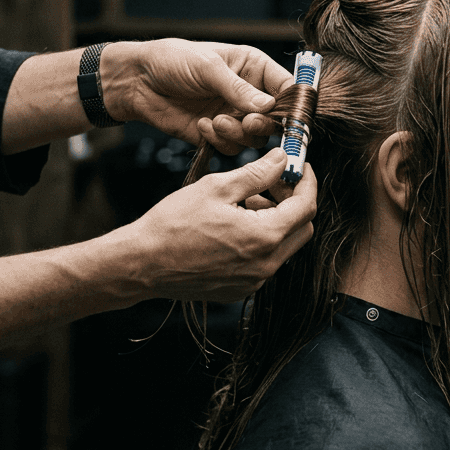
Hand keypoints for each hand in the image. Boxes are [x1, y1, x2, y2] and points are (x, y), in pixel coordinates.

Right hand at [101, 147, 316, 302]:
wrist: (143, 264)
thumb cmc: (173, 225)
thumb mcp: (217, 188)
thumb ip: (257, 173)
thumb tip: (282, 159)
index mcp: (264, 237)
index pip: (306, 207)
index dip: (306, 182)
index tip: (298, 167)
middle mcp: (266, 265)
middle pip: (302, 229)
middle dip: (294, 202)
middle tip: (273, 182)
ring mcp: (254, 281)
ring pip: (284, 246)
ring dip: (276, 220)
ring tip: (246, 202)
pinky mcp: (241, 289)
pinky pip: (265, 262)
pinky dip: (261, 240)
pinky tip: (235, 225)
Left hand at [102, 39, 293, 154]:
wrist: (137, 82)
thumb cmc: (171, 60)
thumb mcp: (207, 66)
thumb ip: (238, 88)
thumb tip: (268, 106)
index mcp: (253, 68)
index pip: (286, 88)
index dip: (293, 105)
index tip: (292, 119)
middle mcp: (248, 93)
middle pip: (275, 119)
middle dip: (262, 124)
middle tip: (246, 121)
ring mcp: (233, 115)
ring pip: (254, 138)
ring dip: (237, 134)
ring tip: (215, 121)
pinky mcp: (216, 134)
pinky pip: (231, 147)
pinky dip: (219, 141)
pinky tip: (202, 126)